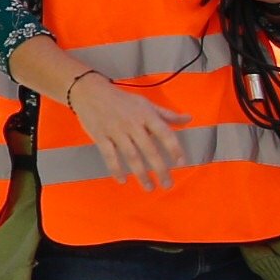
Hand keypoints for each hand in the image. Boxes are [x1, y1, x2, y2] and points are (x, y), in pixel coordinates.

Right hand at [62, 71, 185, 191]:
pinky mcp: (100, 136)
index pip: (164, 133)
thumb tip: (189, 119)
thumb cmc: (121, 100)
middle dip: (160, 169)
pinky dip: (116, 169)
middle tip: (168, 184)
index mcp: (146, 115)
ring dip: (141, 174)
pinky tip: (122, 180)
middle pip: (149, 150)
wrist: (90, 92)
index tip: (181, 163)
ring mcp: (116, 131)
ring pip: (131, 156)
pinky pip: (109, 156)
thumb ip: (167, 114)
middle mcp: (133, 124)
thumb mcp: (145, 103)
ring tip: (149, 187)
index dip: (174, 148)